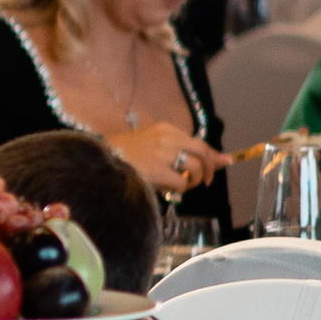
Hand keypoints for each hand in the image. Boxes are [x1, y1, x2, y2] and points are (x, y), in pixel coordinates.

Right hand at [106, 121, 226, 194]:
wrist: (97, 159)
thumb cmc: (122, 153)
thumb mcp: (150, 144)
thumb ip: (177, 149)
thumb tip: (211, 158)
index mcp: (165, 130)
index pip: (199, 142)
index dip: (213, 155)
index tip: (222, 163)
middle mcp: (167, 139)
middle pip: (203, 153)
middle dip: (210, 169)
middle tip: (205, 181)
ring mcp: (161, 155)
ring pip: (195, 168)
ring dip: (195, 180)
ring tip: (185, 185)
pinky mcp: (156, 171)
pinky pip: (181, 182)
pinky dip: (181, 188)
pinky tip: (171, 189)